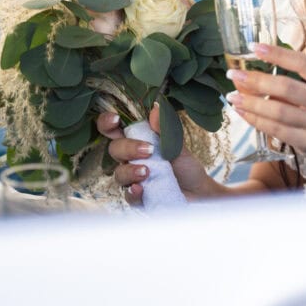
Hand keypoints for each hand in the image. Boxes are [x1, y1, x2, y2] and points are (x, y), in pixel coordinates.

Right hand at [97, 108, 220, 204]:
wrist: (198, 191)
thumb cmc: (185, 165)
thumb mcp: (178, 145)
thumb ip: (165, 129)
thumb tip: (155, 108)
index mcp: (137, 140)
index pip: (114, 129)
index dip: (107, 122)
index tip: (115, 119)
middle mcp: (130, 159)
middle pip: (115, 149)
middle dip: (128, 148)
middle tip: (149, 150)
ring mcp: (133, 179)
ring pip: (118, 173)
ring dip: (130, 171)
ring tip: (146, 172)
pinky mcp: (139, 197)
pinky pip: (128, 196)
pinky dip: (133, 193)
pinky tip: (140, 189)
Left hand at [229, 43, 305, 183]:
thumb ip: (303, 81)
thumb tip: (261, 71)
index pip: (303, 62)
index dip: (278, 54)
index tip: (255, 47)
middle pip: (287, 87)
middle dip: (256, 80)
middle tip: (234, 74)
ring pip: (278, 111)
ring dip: (251, 102)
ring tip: (233, 96)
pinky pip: (276, 130)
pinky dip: (256, 120)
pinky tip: (244, 113)